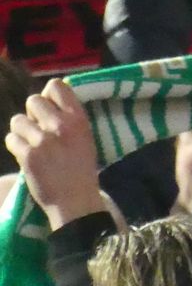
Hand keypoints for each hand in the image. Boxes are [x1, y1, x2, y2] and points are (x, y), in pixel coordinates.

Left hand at [5, 79, 107, 230]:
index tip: (50, 108)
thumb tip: (51, 103)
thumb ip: (69, 119)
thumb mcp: (85, 137)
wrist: (74, 199)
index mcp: (78, 118)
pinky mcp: (27, 155)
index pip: (56, 86)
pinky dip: (15, 146)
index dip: (49, 95)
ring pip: (17, 120)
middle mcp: (59, 125)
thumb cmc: (82, 168)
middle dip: (33, 113)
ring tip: (30, 141)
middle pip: (33, 100)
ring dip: (21, 130)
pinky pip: (11, 139)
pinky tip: (25, 154)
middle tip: (39, 127)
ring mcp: (42, 140)